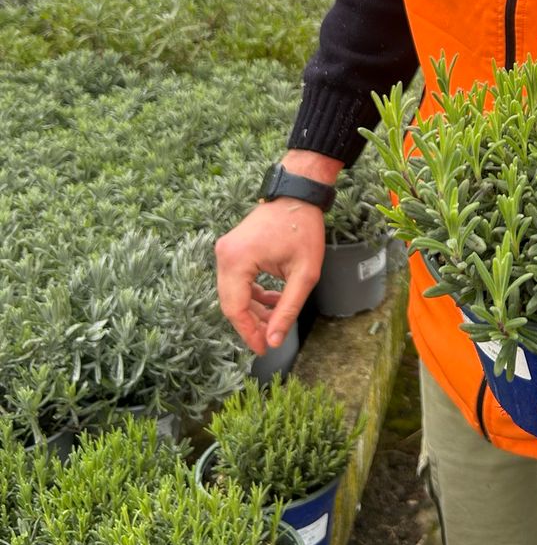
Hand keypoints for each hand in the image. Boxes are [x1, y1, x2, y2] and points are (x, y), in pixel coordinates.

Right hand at [214, 199, 325, 357]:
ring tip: (276, 319)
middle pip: (231, 303)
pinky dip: (253, 294)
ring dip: (253, 310)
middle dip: (251, 324)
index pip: (236, 309)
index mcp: (237, 260)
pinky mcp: (232, 249)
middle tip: (270, 339)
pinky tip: (273, 300)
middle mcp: (224, 255)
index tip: (264, 350)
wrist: (298, 195)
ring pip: (233, 294)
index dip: (249, 333)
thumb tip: (273, 340)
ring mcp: (225, 251)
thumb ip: (287, 309)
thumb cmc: (304, 229)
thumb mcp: (305, 274)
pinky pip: (237, 281)